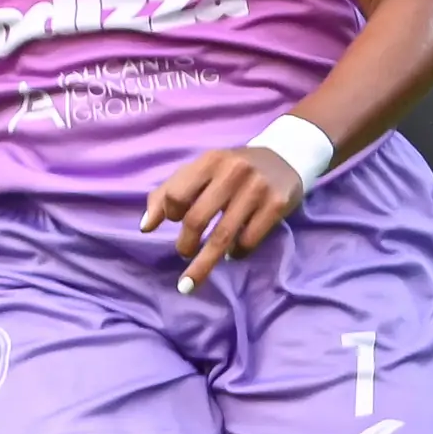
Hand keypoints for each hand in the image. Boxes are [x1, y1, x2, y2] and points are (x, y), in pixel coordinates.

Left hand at [141, 146, 304, 293]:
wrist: (286, 156)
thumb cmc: (232, 169)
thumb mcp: (200, 171)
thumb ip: (168, 194)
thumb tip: (146, 227)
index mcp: (209, 161)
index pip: (176, 195)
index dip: (169, 214)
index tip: (174, 220)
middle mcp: (233, 173)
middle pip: (197, 219)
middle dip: (185, 244)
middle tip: (184, 252)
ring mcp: (257, 189)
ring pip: (223, 236)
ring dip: (205, 262)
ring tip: (192, 277)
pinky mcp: (277, 205)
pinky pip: (249, 239)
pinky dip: (237, 253)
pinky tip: (232, 254)